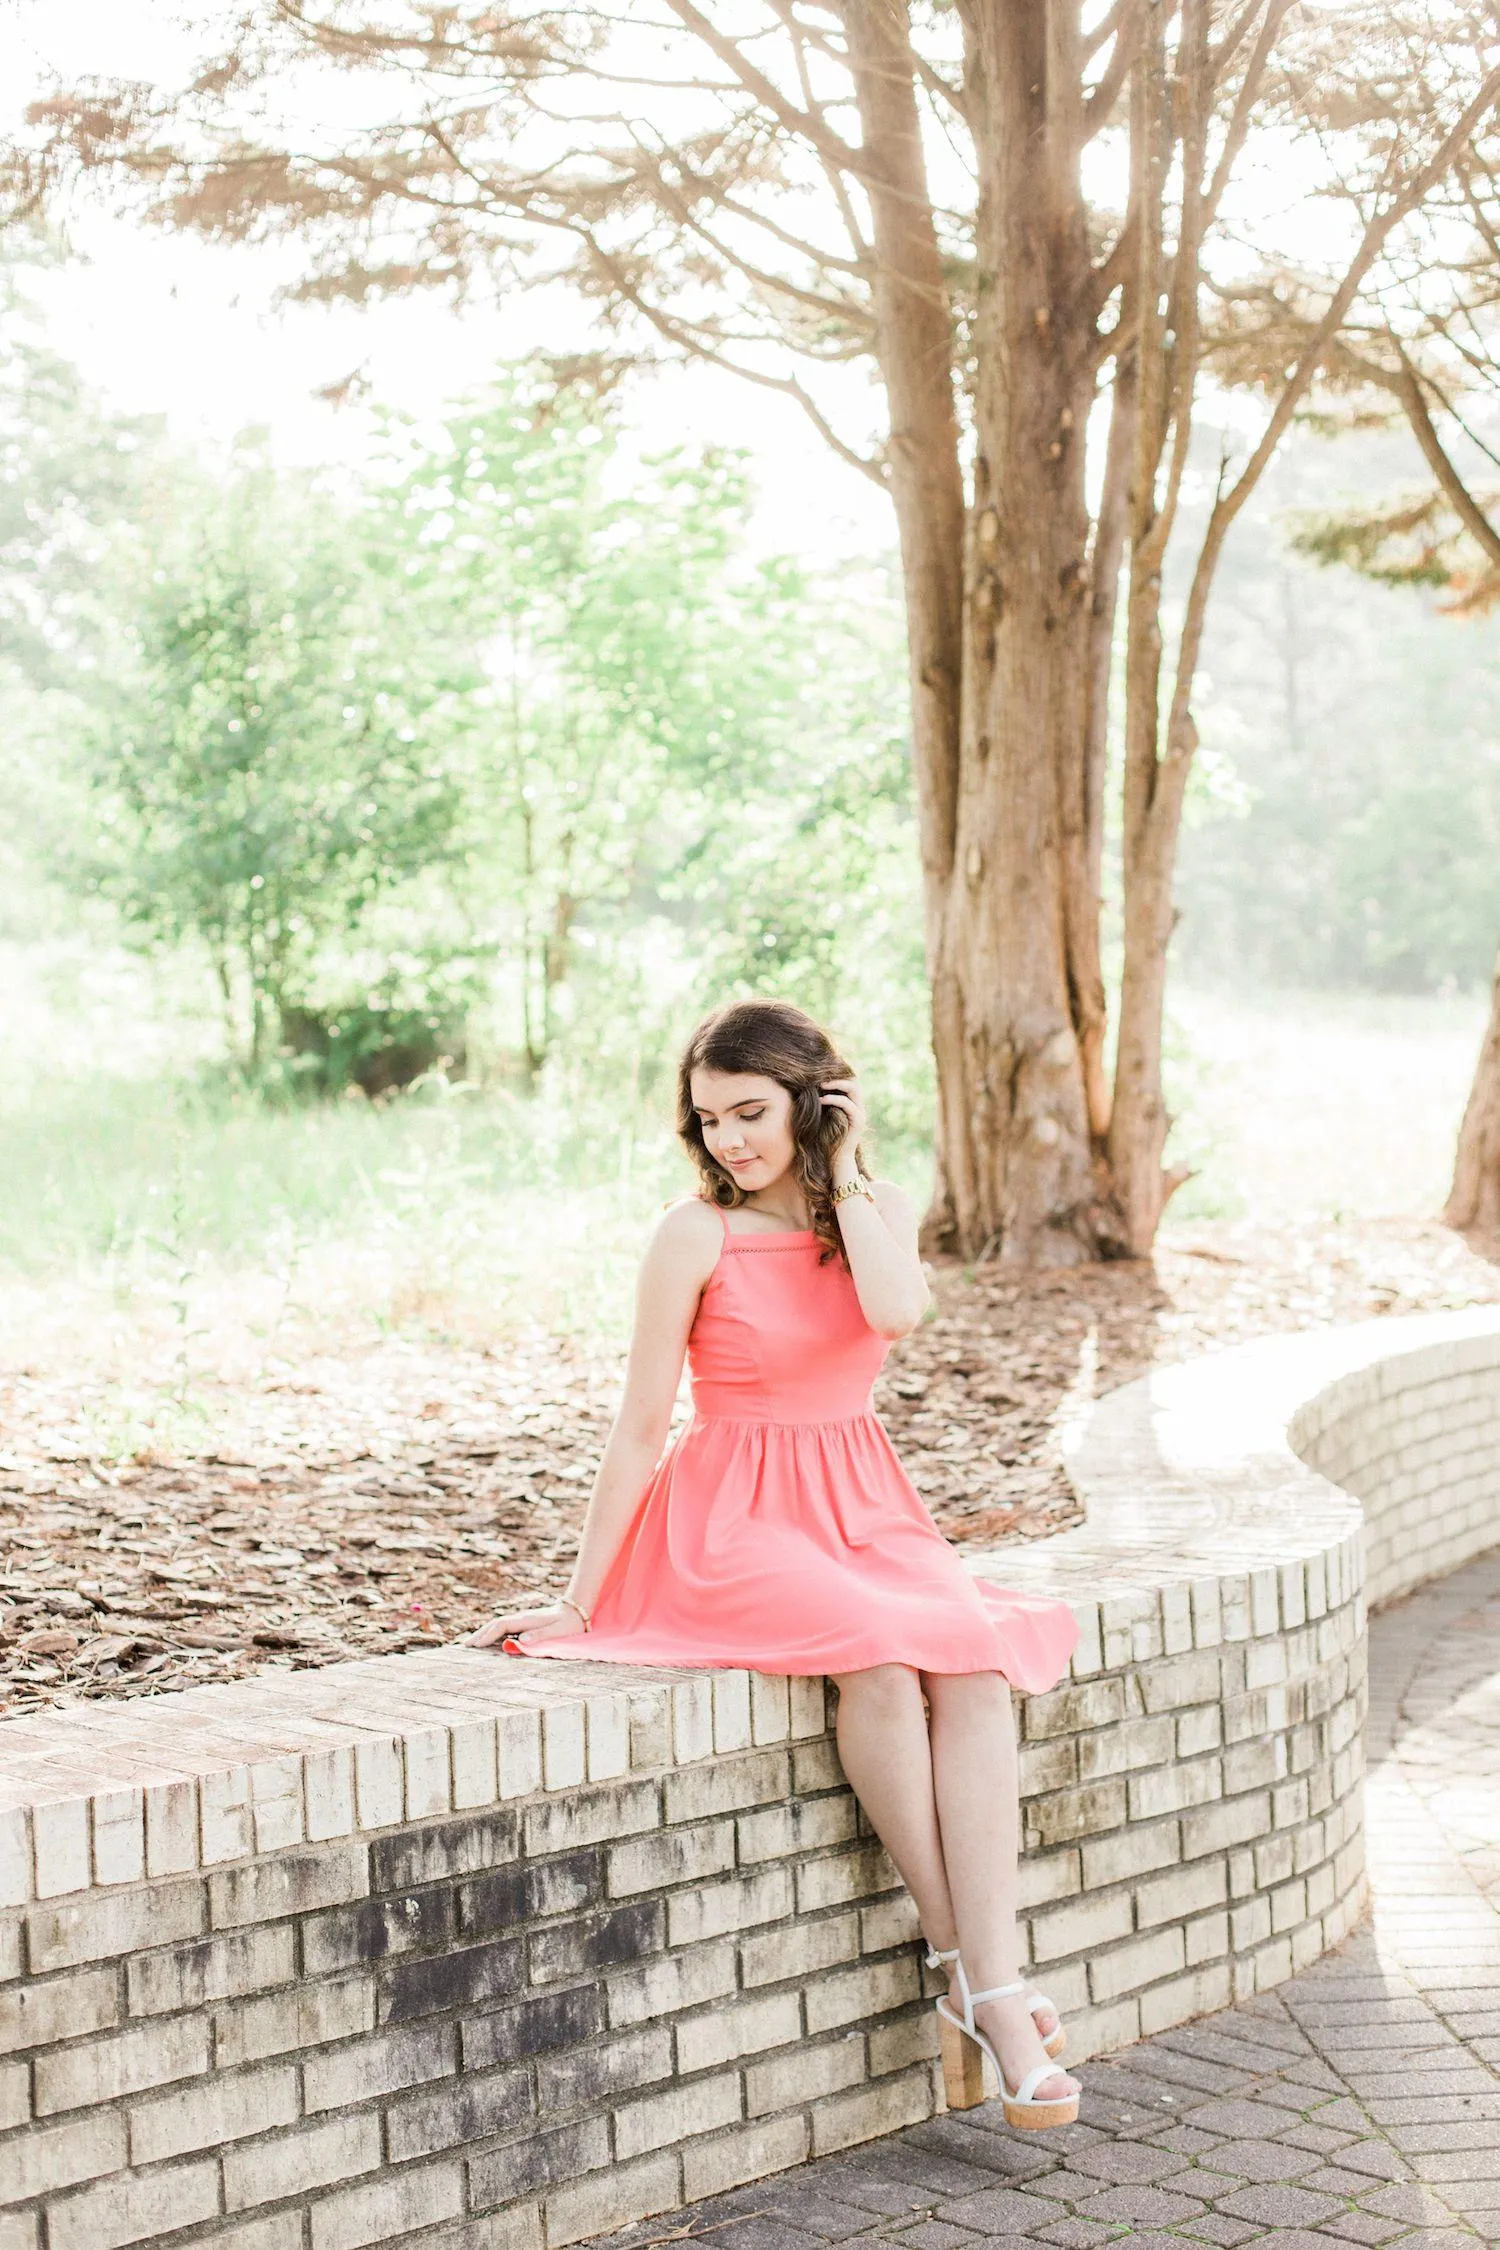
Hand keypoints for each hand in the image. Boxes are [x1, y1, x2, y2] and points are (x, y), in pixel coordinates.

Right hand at [465, 1602, 580, 1648]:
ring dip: (484, 1633)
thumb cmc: (569, 1624)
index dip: (488, 1635)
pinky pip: (505, 1628)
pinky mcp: (525, 1624)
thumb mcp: (558, 1631)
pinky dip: (493, 1634)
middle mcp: (522, 1618)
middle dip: (480, 1634)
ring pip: (498, 1625)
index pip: (501, 1625)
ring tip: (471, 1644)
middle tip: (465, 1646)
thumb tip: (520, 1639)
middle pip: (495, 1624)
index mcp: (527, 1620)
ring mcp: (522, 1620)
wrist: (577, 1610)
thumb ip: (540, 1635)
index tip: (476, 1645)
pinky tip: (488, 1641)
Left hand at [820, 1075, 867, 1180]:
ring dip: (836, 1084)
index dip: (836, 1076)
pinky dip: (835, 1099)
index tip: (819, 1074)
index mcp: (852, 1105)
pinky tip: (822, 1099)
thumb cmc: (825, 1141)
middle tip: (820, 1077)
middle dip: (836, 1077)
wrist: (836, 1161)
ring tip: (821, 1085)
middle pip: (854, 1082)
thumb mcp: (822, 1118)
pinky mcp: (858, 1122)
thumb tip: (808, 1089)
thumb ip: (821, 1104)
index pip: (849, 1083)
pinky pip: (848, 1105)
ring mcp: (860, 1114)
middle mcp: (859, 1107)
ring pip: (854, 1089)